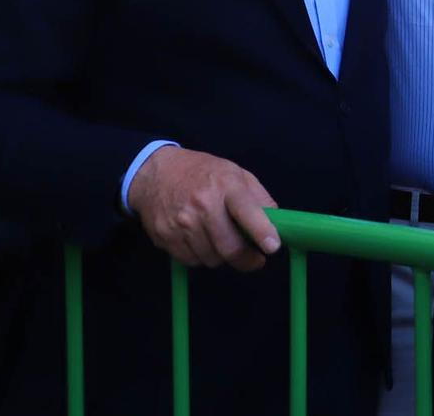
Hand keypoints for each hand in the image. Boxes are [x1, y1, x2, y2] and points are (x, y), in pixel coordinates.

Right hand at [128, 147, 279, 271]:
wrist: (155, 174)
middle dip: (247, 260)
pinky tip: (202, 242)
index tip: (273, 247)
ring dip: (222, 258)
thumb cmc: (203, 173)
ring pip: (211, 259)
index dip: (261, 231)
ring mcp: (181, 223)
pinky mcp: (165, 237)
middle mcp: (203, 205)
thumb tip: (277, 222)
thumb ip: (259, 197)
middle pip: (229, 247)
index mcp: (226, 186)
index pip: (247, 211)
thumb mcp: (236, 173)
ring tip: (223, 243)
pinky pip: (191, 261)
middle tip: (255, 260)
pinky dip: (201, 257)